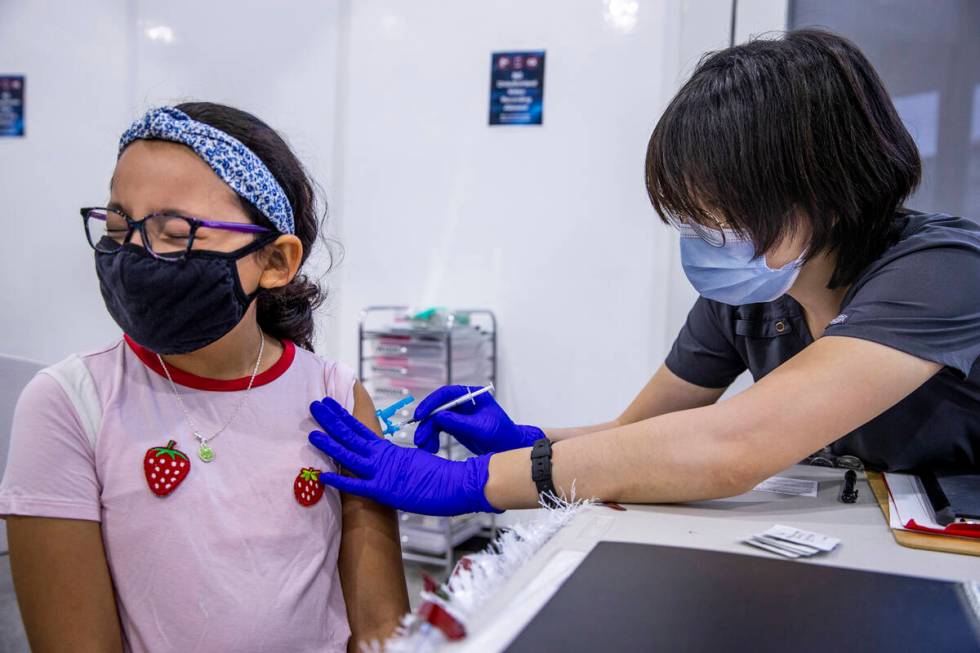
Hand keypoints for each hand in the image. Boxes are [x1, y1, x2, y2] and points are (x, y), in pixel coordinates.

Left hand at [309, 397, 500, 515]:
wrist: (459, 483)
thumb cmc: (441, 477)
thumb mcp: (416, 462)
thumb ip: (400, 460)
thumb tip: (393, 459)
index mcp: (389, 450)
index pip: (362, 429)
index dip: (344, 417)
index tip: (330, 405)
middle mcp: (383, 456)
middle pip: (352, 434)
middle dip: (332, 419)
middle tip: (315, 404)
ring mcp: (382, 472)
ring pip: (349, 454)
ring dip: (330, 442)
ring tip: (312, 430)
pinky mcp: (384, 490)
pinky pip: (356, 485)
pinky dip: (338, 480)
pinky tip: (321, 475)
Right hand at [413, 385, 544, 454]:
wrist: (509, 448)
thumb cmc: (502, 434)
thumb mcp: (481, 429)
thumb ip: (460, 423)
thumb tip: (439, 417)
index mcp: (472, 396)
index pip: (447, 394)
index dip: (431, 403)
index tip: (421, 415)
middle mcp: (463, 403)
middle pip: (437, 408)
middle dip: (427, 423)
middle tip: (420, 438)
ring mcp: (458, 415)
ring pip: (435, 420)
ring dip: (428, 433)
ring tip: (426, 447)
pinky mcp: (455, 426)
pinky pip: (438, 430)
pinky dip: (432, 438)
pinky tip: (431, 447)